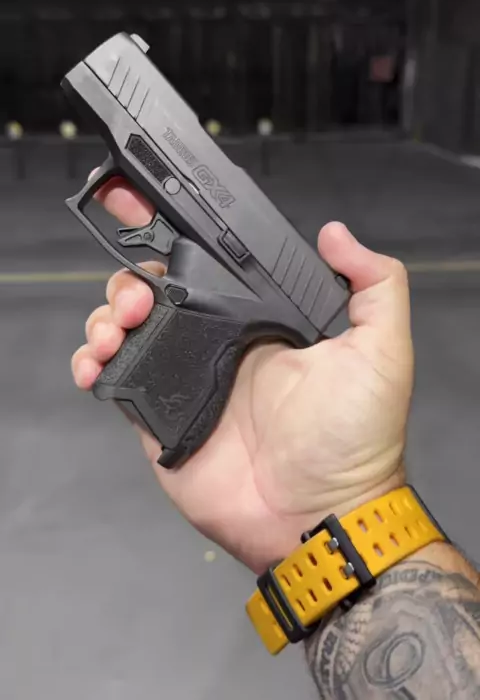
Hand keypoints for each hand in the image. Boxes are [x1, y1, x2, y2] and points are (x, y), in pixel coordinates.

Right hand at [72, 180, 413, 573]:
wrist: (317, 516)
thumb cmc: (355, 437)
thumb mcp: (382, 352)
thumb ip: (375, 285)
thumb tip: (335, 234)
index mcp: (261, 321)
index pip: (210, 271)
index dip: (179, 249)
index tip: (158, 232)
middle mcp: (220, 345)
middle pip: (158, 294)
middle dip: (132, 282)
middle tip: (138, 300)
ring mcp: (186, 380)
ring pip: (129, 330)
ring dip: (107, 316)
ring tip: (116, 328)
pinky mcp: (160, 418)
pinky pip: (116, 381)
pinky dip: (91, 364)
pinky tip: (95, 362)